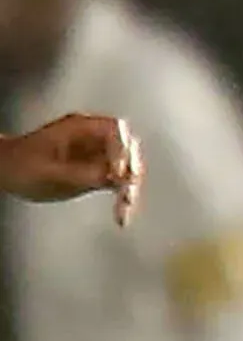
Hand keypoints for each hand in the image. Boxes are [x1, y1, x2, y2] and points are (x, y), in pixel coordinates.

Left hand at [0, 112, 141, 223]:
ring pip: (127, 167)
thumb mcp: (51, 171)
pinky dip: (121, 195)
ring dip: (129, 188)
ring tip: (124, 210)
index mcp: (80, 127)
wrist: (4, 172)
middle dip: (131, 172)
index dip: (123, 150)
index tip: (120, 173)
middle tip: (127, 195)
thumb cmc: (20, 166)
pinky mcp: (95, 170)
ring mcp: (95, 154)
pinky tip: (121, 214)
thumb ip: (86, 173)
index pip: (116, 131)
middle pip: (127, 149)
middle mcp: (92, 138)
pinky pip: (118, 181)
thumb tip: (120, 178)